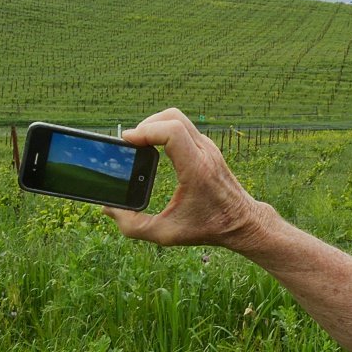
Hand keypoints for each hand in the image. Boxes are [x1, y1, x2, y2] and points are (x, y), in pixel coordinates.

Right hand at [103, 109, 269, 249]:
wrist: (243, 222)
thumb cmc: (207, 228)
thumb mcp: (167, 234)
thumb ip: (134, 226)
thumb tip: (109, 210)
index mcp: (196, 169)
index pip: (171, 132)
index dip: (145, 130)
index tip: (128, 141)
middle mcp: (204, 153)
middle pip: (173, 117)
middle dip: (147, 124)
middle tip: (131, 142)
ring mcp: (208, 148)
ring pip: (179, 118)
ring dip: (156, 125)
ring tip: (140, 142)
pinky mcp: (208, 148)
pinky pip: (184, 128)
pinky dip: (166, 131)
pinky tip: (154, 147)